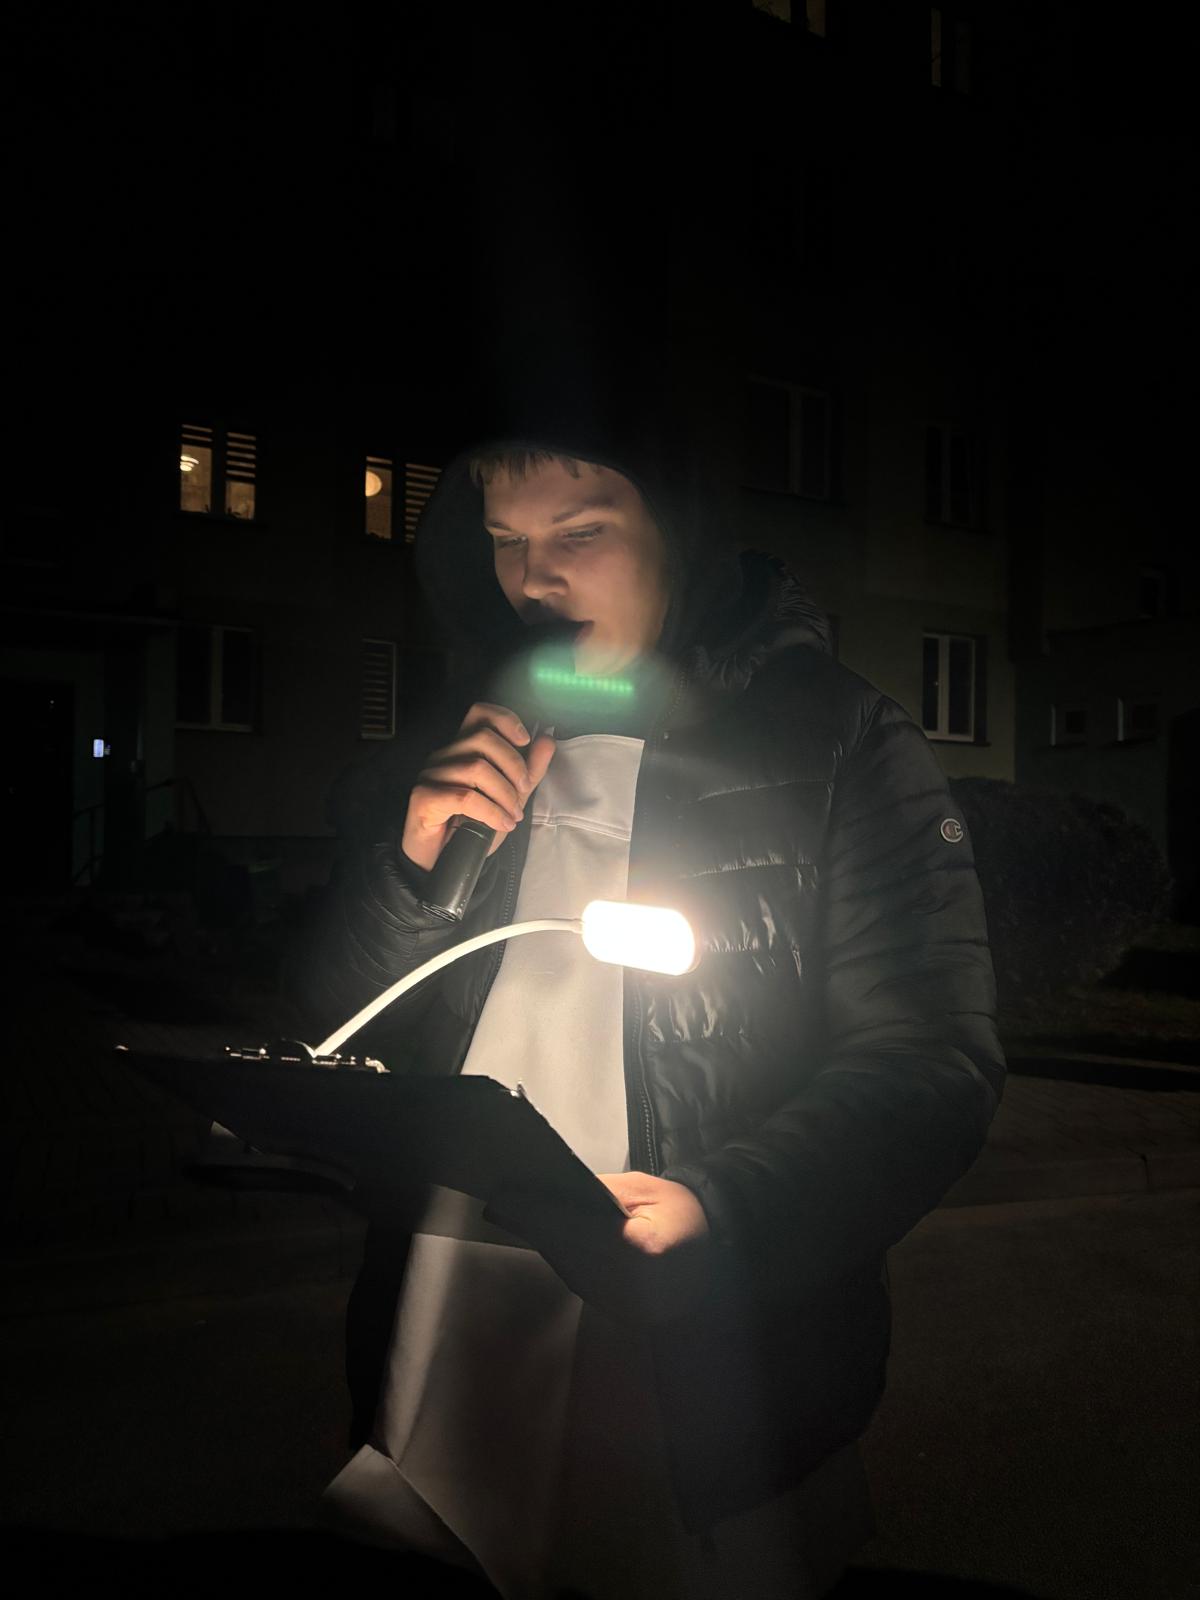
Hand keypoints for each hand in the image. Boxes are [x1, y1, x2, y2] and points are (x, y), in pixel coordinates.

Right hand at [401, 703, 556, 872]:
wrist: (447, 864)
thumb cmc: (474, 827)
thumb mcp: (510, 798)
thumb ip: (528, 771)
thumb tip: (547, 740)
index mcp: (463, 749)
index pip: (479, 713)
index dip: (505, 719)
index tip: (525, 740)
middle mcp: (444, 756)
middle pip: (482, 738)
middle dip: (513, 765)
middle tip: (522, 792)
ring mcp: (430, 775)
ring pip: (476, 768)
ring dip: (504, 794)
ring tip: (512, 815)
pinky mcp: (423, 798)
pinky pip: (464, 796)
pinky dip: (491, 811)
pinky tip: (502, 824)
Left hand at [484, 1172, 711, 1324]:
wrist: (714, 1248)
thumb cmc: (680, 1211)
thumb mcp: (644, 1189)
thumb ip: (601, 1193)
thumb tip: (555, 1191)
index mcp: (649, 1250)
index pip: (583, 1230)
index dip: (546, 1214)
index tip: (512, 1199)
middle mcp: (638, 1286)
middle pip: (572, 1253)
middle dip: (538, 1226)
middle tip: (505, 1205)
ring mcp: (631, 1306)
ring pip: (574, 1271)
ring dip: (546, 1244)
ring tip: (517, 1217)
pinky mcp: (625, 1313)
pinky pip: (585, 1284)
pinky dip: (565, 1261)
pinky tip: (546, 1239)